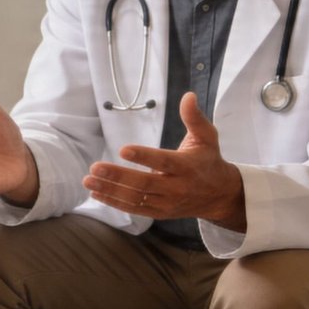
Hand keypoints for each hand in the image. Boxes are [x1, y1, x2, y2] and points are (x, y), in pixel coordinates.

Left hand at [83, 92, 247, 230]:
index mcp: (186, 166)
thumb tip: (188, 96)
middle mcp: (176, 187)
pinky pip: (134, 209)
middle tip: (95, 168)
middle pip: (144, 183)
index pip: (163, 161)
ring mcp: (167, 202)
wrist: (220, 195)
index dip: (143, 157)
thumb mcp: (207, 137)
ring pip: (136, 198)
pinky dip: (114, 202)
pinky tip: (96, 193)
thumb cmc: (208, 160)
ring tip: (89, 180)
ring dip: (110, 190)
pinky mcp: (159, 212)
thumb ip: (194, 118)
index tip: (123, 149)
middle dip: (118, 176)